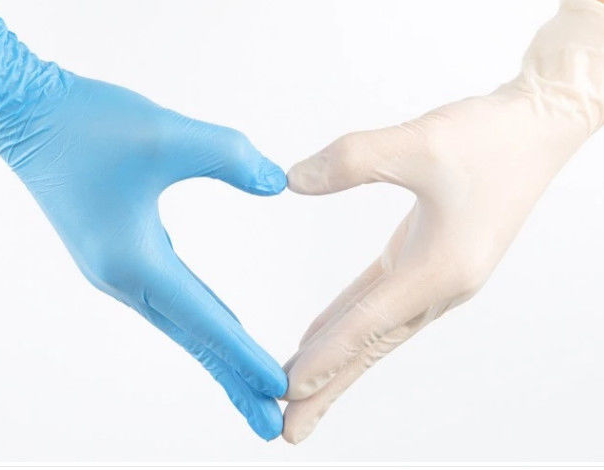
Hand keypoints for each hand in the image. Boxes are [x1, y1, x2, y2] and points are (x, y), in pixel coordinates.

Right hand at [0, 0, 285, 438]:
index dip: (244, 356)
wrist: (29, 117)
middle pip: (192, 340)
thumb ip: (229, 155)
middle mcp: (125, 279)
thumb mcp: (167, 134)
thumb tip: (276, 181)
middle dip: (233, 381)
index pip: (204, 321)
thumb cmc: (87, 124)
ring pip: (182, 326)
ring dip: (218, 358)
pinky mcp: (121, 257)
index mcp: (134, 261)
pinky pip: (171, 303)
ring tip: (253, 389)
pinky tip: (220, 332)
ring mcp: (120, 272)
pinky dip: (202, 326)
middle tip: (272, 424)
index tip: (280, 390)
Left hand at [282, 0, 603, 442]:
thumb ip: (351, 160)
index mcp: (440, 268)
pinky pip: (380, 304)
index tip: (288, 390)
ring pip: (374, 331)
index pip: (368, 322)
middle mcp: (439, 286)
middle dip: (328, 387)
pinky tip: (323, 337)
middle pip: (370, 346)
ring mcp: (436, 278)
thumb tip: (292, 180)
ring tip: (298, 393)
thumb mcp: (419, 141)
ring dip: (336, 363)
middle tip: (288, 429)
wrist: (535, 129)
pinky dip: (349, 325)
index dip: (326, 356)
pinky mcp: (428, 262)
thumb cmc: (490, 137)